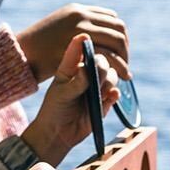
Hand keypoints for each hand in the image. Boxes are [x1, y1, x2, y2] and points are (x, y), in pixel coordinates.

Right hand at [18, 4, 129, 82]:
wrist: (21, 55)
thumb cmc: (37, 49)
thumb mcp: (58, 30)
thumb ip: (76, 30)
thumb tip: (93, 37)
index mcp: (78, 10)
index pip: (112, 18)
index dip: (120, 36)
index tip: (121, 52)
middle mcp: (81, 16)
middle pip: (118, 29)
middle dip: (125, 48)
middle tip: (126, 64)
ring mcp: (80, 30)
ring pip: (116, 41)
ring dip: (124, 58)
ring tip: (125, 73)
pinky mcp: (80, 48)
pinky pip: (107, 55)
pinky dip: (118, 66)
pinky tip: (121, 77)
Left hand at [20, 33, 119, 167]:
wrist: (58, 133)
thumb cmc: (54, 109)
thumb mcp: (61, 93)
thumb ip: (76, 81)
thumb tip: (86, 68)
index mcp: (73, 66)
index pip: (81, 49)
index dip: (85, 42)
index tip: (86, 36)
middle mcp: (86, 74)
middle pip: (103, 61)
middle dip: (103, 67)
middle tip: (98, 75)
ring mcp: (97, 87)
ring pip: (112, 76)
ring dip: (109, 82)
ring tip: (100, 93)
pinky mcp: (105, 101)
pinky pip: (115, 93)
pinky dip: (114, 94)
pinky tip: (109, 97)